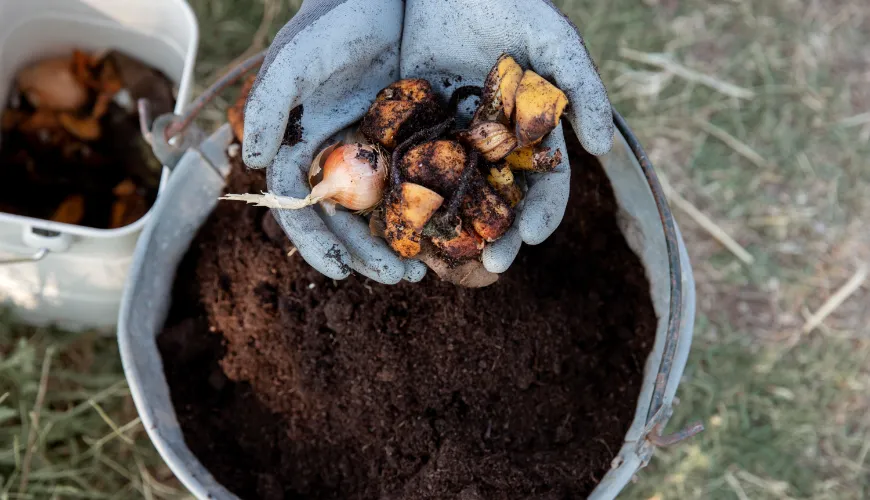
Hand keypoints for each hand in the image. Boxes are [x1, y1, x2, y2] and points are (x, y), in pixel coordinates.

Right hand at [242, 0, 425, 283]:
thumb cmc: (332, 23)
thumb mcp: (297, 59)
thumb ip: (270, 105)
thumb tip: (254, 161)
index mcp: (303, 148)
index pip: (301, 208)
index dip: (316, 243)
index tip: (339, 273)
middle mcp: (337, 157)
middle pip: (346, 220)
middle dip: (367, 253)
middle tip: (401, 278)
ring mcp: (375, 151)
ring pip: (384, 210)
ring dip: (400, 241)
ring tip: (424, 269)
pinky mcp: (411, 140)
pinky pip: (419, 184)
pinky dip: (429, 210)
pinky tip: (449, 231)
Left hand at [400, 0, 613, 272]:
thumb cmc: (510, 2)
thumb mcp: (552, 40)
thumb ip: (582, 89)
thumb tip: (602, 149)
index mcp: (530, 136)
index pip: (544, 186)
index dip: (542, 214)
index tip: (532, 237)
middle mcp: (493, 147)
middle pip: (500, 205)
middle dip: (499, 237)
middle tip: (491, 265)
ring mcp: (452, 142)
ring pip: (454, 197)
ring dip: (452, 230)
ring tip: (445, 258)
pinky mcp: (412, 128)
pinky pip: (410, 169)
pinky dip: (408, 198)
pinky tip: (400, 223)